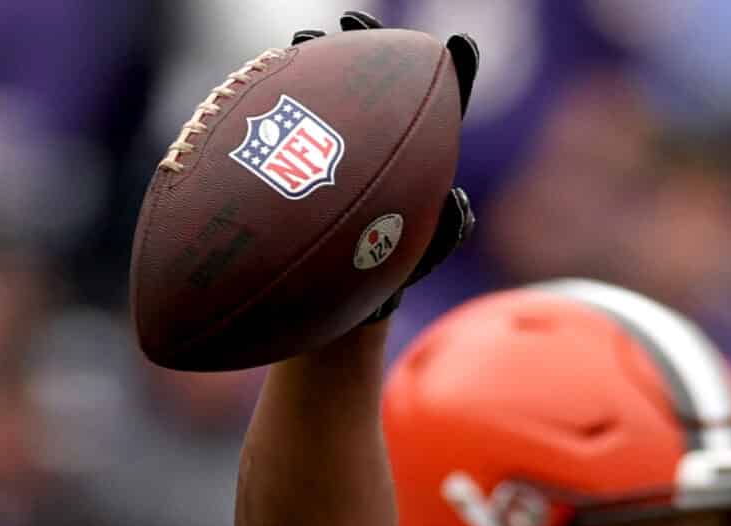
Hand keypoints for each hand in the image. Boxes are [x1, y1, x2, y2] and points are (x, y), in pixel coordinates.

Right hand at [292, 11, 477, 323]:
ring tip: (306, 35)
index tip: (462, 45)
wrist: (340, 294)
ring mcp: (339, 148)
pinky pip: (291, 122)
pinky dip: (281, 96)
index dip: (456, 73)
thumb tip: (459, 202)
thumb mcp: (420, 259)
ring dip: (321, 59)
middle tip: (359, 21)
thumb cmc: (389, 278)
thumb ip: (445, 232)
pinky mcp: (301, 160)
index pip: (442, 108)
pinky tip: (268, 75)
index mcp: (420, 161)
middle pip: (384, 85)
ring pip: (335, 95)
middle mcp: (383, 144)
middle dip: (373, 47)